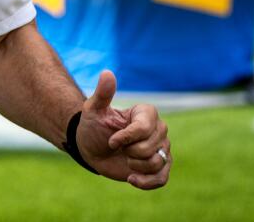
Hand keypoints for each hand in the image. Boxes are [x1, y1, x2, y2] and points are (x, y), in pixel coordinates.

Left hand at [75, 70, 170, 188]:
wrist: (91, 149)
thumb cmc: (93, 126)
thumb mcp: (93, 109)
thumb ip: (102, 93)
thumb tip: (107, 73)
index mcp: (146, 113)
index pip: (144, 128)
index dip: (126, 138)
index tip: (112, 140)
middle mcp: (159, 130)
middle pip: (150, 147)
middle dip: (129, 152)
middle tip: (118, 148)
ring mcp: (161, 149)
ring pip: (156, 163)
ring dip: (135, 166)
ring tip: (125, 160)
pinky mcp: (160, 167)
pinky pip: (162, 178)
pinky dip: (146, 182)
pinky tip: (131, 179)